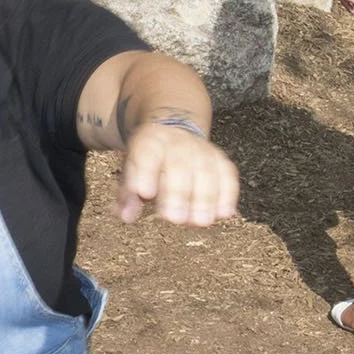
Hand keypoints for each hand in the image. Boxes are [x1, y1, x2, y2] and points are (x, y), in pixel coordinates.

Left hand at [113, 125, 239, 226]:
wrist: (173, 131)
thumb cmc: (149, 160)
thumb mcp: (131, 171)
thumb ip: (127, 195)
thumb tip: (126, 217)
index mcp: (150, 143)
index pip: (147, 155)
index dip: (146, 173)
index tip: (145, 193)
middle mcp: (177, 144)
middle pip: (179, 166)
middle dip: (179, 194)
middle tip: (176, 219)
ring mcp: (201, 150)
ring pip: (206, 171)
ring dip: (205, 198)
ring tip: (201, 222)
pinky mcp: (220, 159)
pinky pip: (228, 174)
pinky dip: (228, 194)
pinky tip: (224, 214)